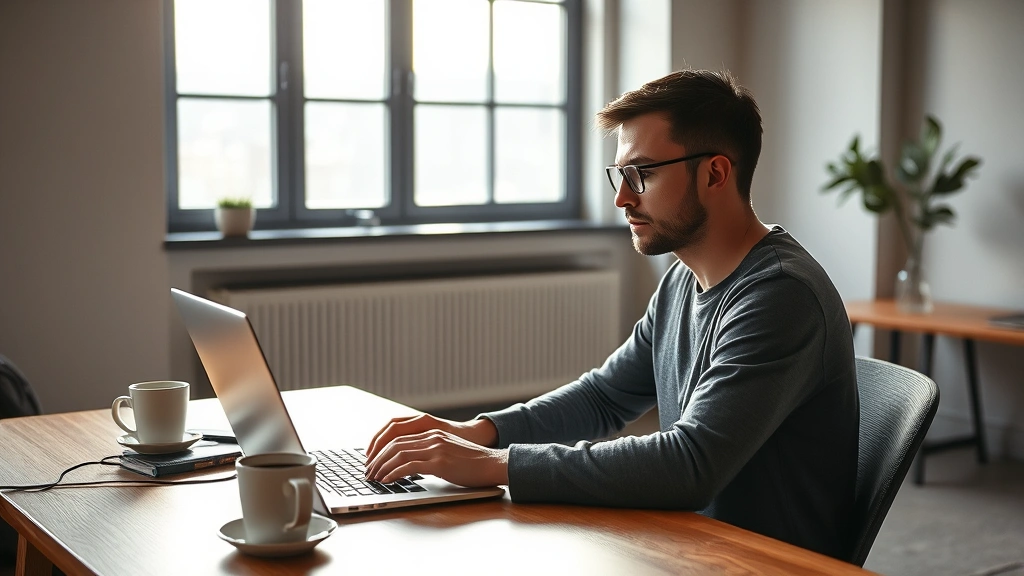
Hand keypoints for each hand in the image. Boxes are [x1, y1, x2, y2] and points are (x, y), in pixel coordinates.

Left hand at [364, 429, 508, 486]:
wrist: (492, 464)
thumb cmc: (473, 463)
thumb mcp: (449, 451)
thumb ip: (431, 452)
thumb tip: (410, 464)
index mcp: (433, 433)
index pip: (399, 437)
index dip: (382, 449)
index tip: (372, 461)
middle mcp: (432, 437)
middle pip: (395, 444)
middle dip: (377, 459)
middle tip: (368, 471)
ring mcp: (436, 449)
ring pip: (399, 454)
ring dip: (382, 467)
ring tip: (374, 477)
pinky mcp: (440, 462)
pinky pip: (409, 465)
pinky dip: (394, 473)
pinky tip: (387, 480)